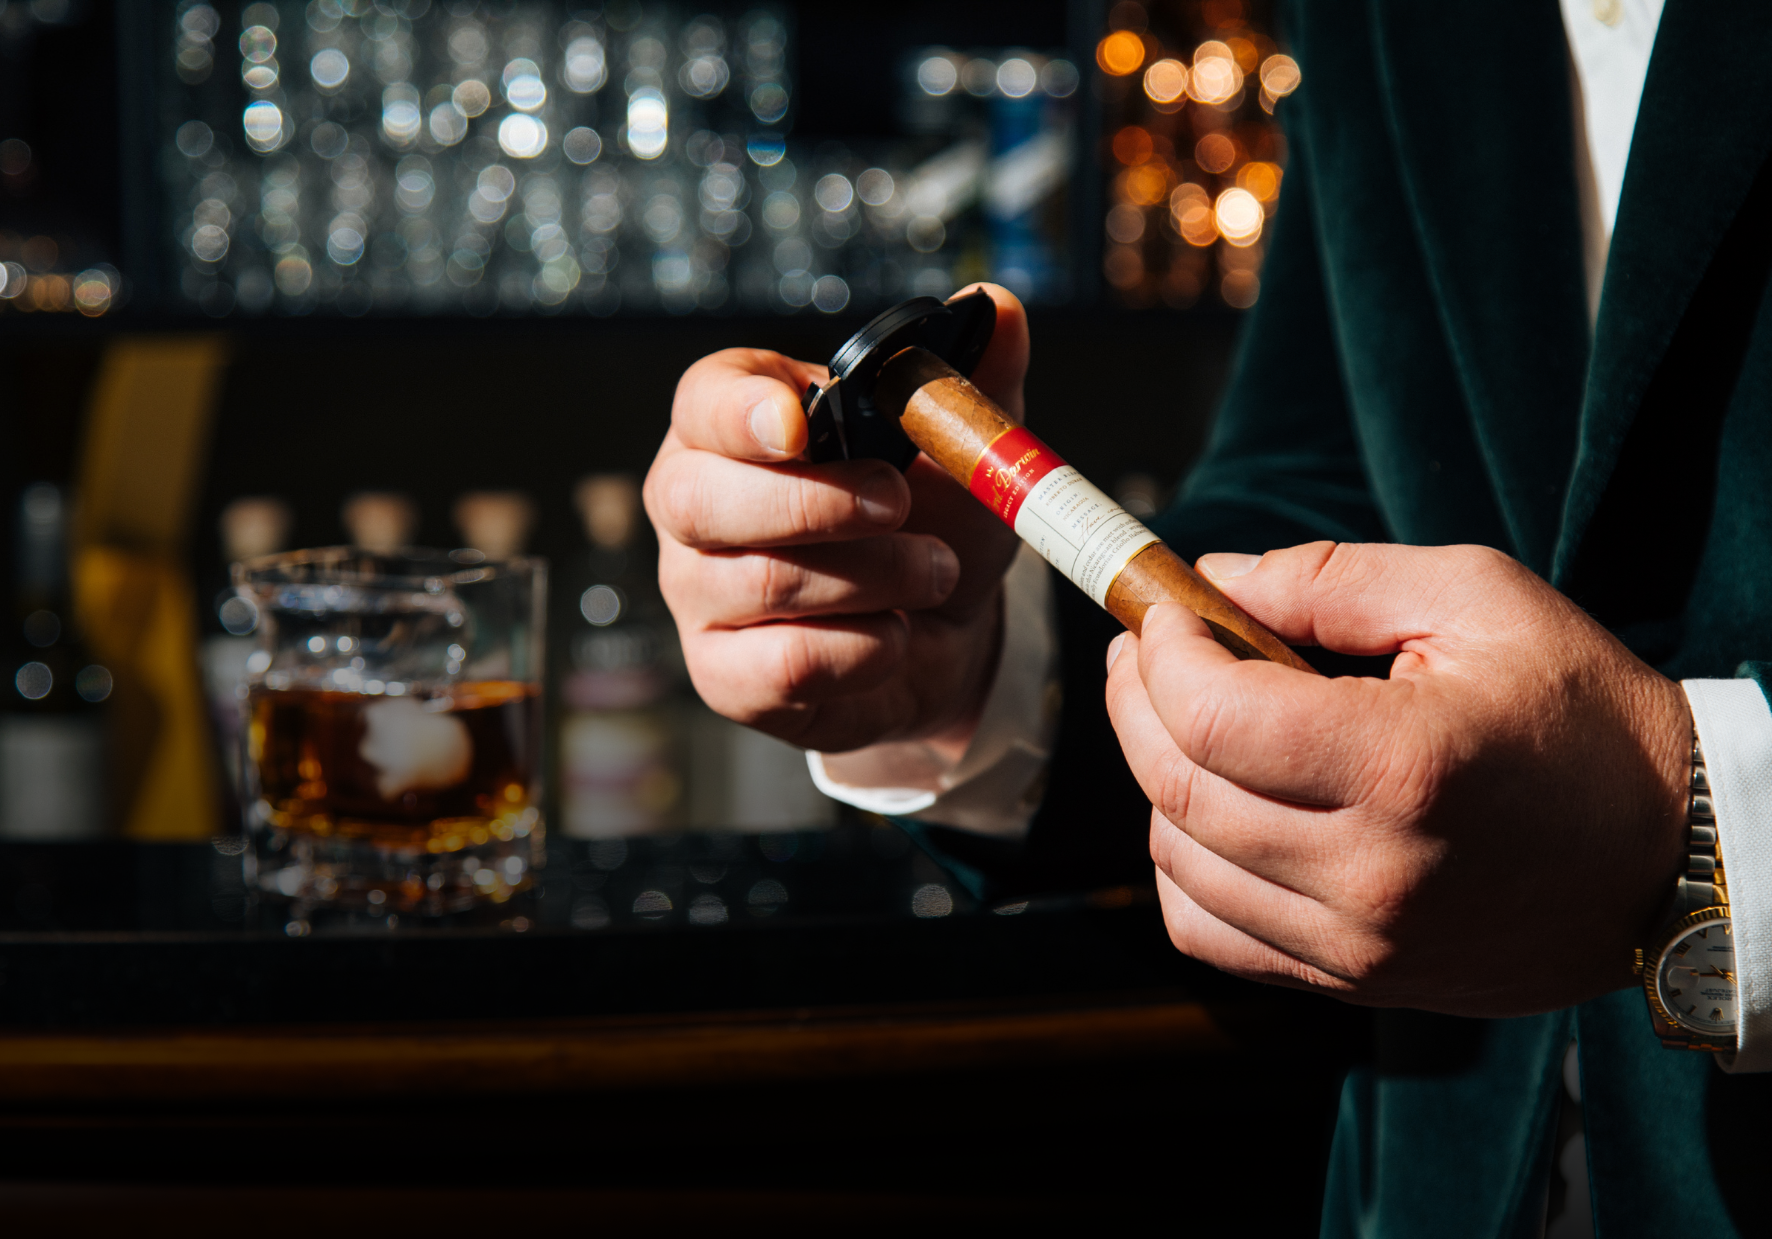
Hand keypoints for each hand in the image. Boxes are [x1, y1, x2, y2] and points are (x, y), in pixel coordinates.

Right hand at [645, 285, 1025, 754]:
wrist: (942, 631)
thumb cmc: (929, 521)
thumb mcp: (959, 446)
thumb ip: (969, 378)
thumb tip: (998, 306)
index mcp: (734, 425)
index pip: (701, 402)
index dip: (740, 412)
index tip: (797, 425)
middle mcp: (693, 507)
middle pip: (700, 499)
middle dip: (815, 502)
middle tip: (900, 503)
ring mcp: (699, 595)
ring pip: (760, 584)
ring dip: (873, 577)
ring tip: (936, 570)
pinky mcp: (727, 676)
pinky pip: (783, 665)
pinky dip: (864, 650)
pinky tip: (897, 633)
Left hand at [1103, 541, 1689, 1016]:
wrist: (1670, 854)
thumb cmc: (1583, 715)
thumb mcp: (1477, 600)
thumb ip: (1331, 580)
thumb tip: (1211, 580)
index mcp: (1404, 765)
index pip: (1212, 716)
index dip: (1161, 653)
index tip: (1161, 614)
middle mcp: (1372, 870)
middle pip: (1177, 787)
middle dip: (1134, 702)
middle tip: (1143, 652)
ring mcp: (1360, 942)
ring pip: (1178, 863)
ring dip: (1154, 779)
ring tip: (1182, 722)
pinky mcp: (1355, 979)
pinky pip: (1209, 933)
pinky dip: (1182, 868)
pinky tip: (1209, 813)